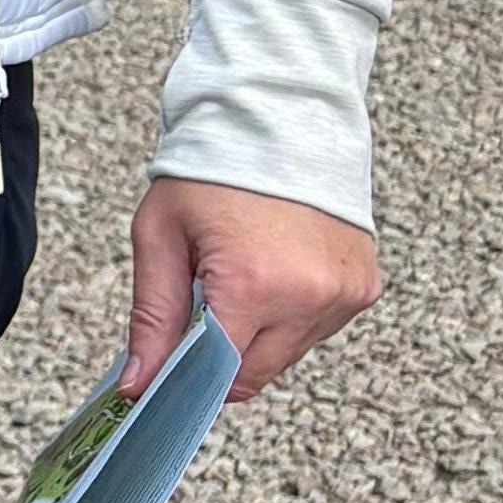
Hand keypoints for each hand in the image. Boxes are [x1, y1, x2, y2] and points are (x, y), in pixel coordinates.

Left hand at [126, 174, 379, 403]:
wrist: (279, 118)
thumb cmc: (211, 171)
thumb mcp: (159, 237)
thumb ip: (151, 317)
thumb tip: (138, 384)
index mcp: (255, 285)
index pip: (218, 374)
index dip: (187, 378)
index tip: (166, 373)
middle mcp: (310, 297)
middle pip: (254, 372)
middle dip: (219, 355)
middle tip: (201, 302)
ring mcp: (344, 294)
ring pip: (287, 354)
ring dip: (257, 334)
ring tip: (241, 272)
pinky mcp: (364, 287)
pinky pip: (317, 328)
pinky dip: (290, 314)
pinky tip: (274, 268)